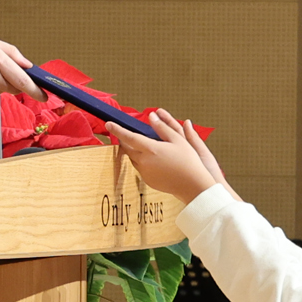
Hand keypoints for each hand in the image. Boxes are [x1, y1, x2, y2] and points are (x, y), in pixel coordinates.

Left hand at [109, 108, 228, 204]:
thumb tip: (151, 116)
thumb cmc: (188, 160)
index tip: (108, 124)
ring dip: (136, 152)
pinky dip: (144, 162)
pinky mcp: (148, 181)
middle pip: (128, 148)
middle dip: (126, 141)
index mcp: (151, 149)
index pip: (129, 137)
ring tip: (150, 148)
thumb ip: (162, 127)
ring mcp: (145, 173)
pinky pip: (141, 168)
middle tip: (129, 134)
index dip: (118, 130)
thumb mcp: (177, 139)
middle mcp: (144, 162)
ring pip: (134, 159)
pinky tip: (158, 162)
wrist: (193, 185)